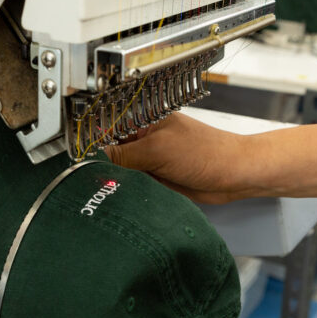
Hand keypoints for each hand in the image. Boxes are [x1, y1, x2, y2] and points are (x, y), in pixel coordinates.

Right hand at [105, 112, 261, 203]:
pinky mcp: (159, 179)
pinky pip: (136, 185)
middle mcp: (147, 140)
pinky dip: (132, 192)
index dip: (95, 144)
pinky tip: (126, 196)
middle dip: (106, 165)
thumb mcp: (157, 150)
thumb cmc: (208, 154)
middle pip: (113, 152)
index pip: (109, 129)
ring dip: (119, 181)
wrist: (234, 177)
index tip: (82, 159)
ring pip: (124, 171)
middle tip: (94, 179)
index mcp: (146, 121)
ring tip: (111, 188)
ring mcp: (152, 160)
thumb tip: (96, 159)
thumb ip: (123, 155)